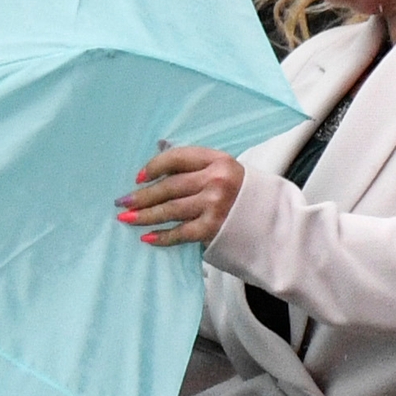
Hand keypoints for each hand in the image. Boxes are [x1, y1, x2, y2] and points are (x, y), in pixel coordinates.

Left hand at [121, 145, 242, 248]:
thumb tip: (157, 163)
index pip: (177, 158)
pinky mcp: (214, 228)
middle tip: (122, 202)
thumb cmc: (243, 195)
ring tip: (126, 218)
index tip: (138, 177)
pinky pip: (181, 232)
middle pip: (170, 186)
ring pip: (170, 209)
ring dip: (145, 215)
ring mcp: (215, 204)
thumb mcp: (225, 171)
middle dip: (142, 195)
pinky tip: (147, 238)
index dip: (154, 167)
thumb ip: (197, 167)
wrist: (273, 222)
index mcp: (218, 160)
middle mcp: (216, 180)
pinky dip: (162, 236)